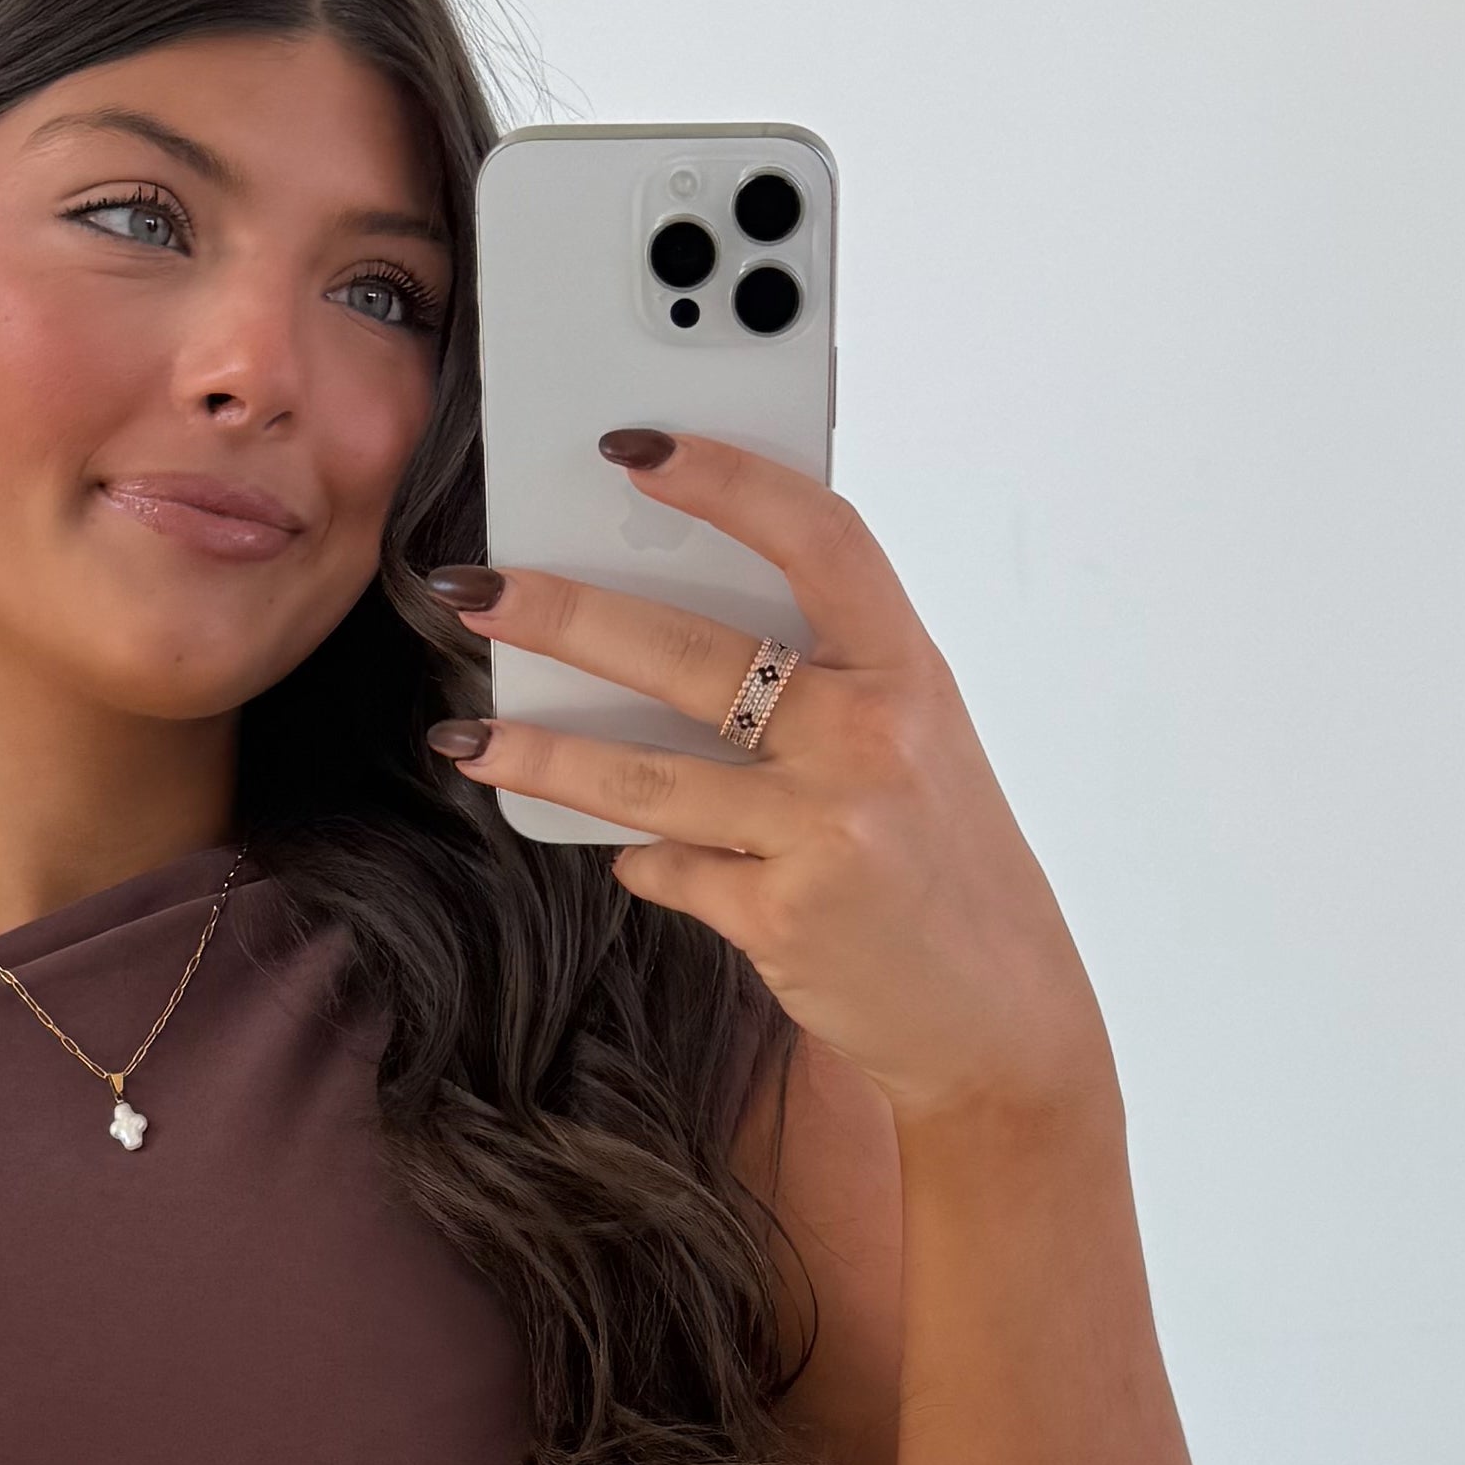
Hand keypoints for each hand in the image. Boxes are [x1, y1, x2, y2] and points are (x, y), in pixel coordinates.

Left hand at [430, 433, 1104, 1131]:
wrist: (999, 1016)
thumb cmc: (943, 864)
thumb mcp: (917, 744)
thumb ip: (825, 682)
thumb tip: (665, 633)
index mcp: (909, 671)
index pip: (820, 538)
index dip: (727, 482)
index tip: (634, 449)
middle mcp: (874, 739)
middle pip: (691, 655)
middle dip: (562, 616)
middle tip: (475, 592)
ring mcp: (828, 829)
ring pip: (646, 776)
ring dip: (541, 756)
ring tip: (465, 742)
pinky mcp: (785, 917)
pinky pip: (670, 869)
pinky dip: (642, 860)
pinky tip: (627, 853)